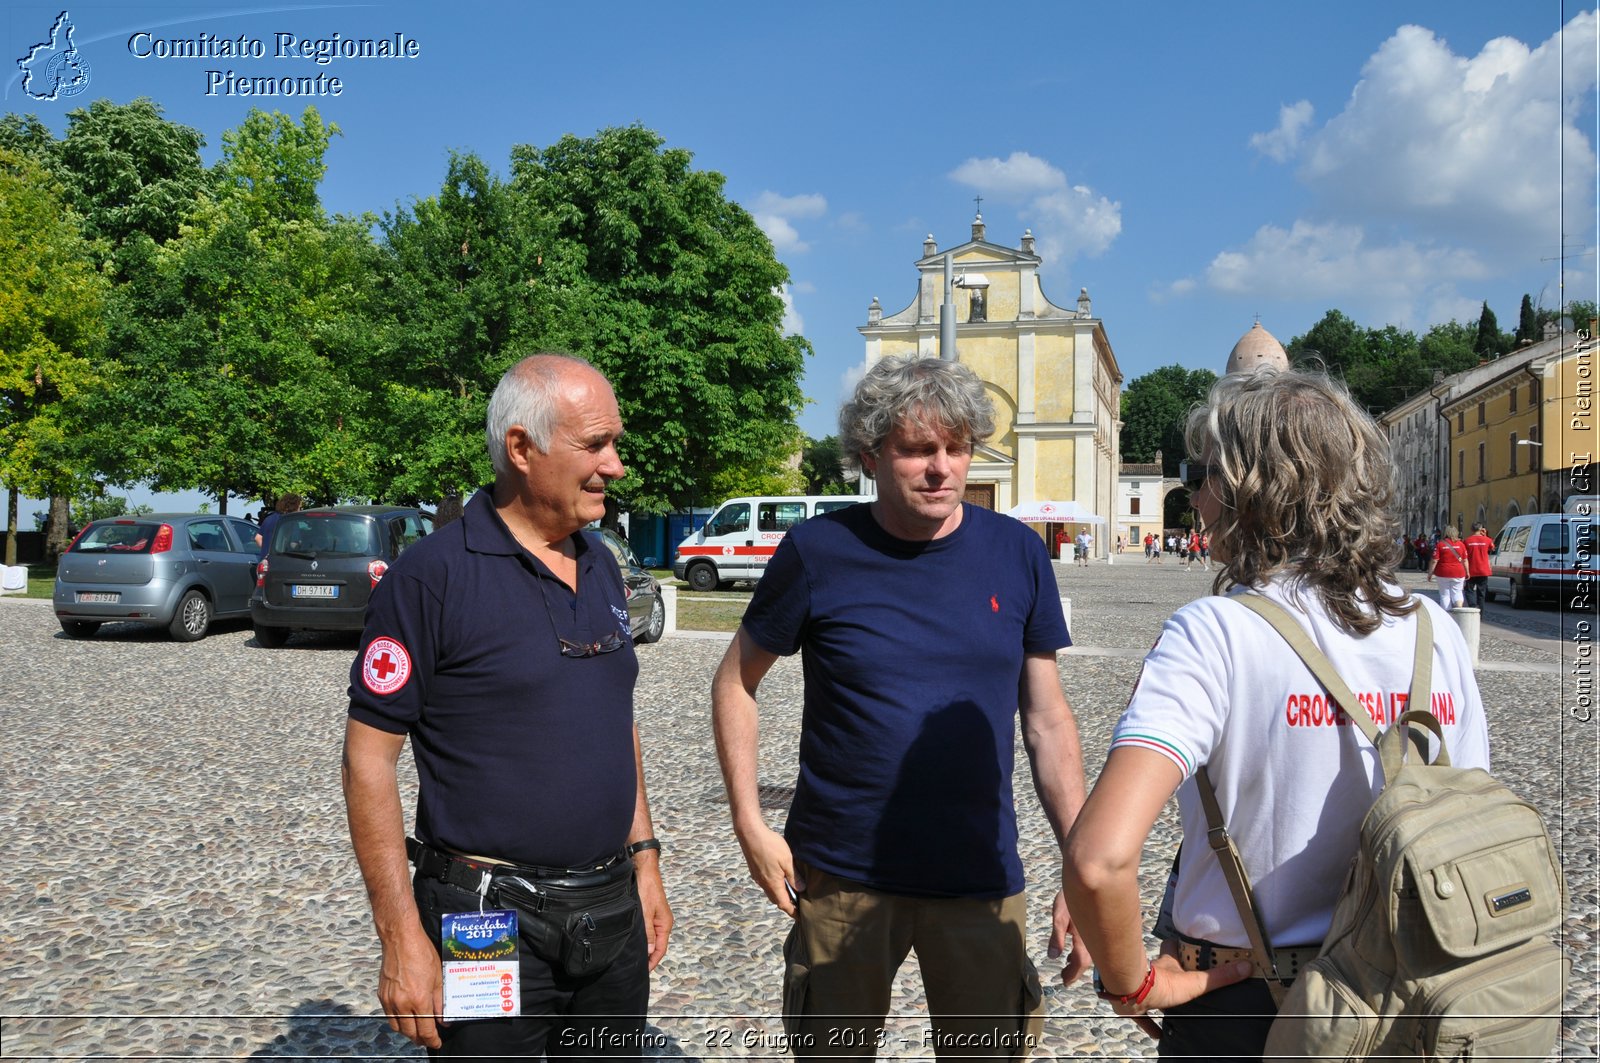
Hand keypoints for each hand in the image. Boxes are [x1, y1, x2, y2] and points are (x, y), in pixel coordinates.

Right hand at [377, 921, 443, 1048]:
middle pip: (410, 1033)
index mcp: (419, 999)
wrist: (400, 939)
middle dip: (420, 1039)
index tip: (436, 1043)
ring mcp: (390, 1000)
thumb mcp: (438, 977)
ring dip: (408, 1032)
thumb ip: (441, 1002)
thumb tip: (443, 1019)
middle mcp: (402, 1003)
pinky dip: (398, 1021)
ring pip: (397, 1028)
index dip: (432, 1041)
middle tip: (428, 1038)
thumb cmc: (421, 952)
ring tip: (417, 1030)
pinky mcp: (382, 996)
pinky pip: (389, 1016)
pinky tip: (406, 1017)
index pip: (426, 1030)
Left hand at [634, 856, 674, 970]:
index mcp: (665, 924)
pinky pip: (647, 930)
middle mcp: (662, 923)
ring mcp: (656, 918)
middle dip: (648, 957)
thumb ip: (648, 932)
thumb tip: (649, 951)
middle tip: (636, 968)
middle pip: (657, 945)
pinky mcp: (649, 913)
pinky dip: (642, 938)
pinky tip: (634, 942)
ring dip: (644, 948)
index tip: (643, 972)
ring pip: (651, 938)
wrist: (645, 870)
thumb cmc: (647, 889)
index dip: (652, 962)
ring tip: (634, 958)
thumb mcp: (646, 912)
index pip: (660, 949)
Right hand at [736, 823, 801, 916]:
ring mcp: (758, 877)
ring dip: (780, 894)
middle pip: (776, 899)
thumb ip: (794, 877)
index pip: (784, 904)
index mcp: (772, 884)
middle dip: (787, 904)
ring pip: (770, 891)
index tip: (800, 917)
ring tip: (791, 892)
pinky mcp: (755, 871)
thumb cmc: (770, 845)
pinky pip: (766, 884)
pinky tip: (781, 879)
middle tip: (798, 905)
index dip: (792, 912)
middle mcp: (763, 883)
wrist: (750, 833)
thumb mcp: (787, 860)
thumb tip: (801, 890)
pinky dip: (775, 886)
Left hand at [1047, 888, 1091, 985]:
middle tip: (1064, 976)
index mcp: (1083, 939)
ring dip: (1078, 960)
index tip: (1064, 982)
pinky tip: (1073, 948)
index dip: (1072, 974)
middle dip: (1075, 970)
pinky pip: (1091, 944)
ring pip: (1090, 952)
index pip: (1080, 963)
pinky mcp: (1095, 925)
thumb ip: (1056, 936)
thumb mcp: (1059, 915)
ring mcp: (1094, 932)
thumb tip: (1053, 957)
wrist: (1088, 878)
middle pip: (1086, 960)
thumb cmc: (1070, 896)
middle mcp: (1092, 938)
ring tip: (1067, 963)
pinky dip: (1082, 950)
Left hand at [1098, 948, 1253, 1041]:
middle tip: (1181, 981)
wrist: (1130, 992)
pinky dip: (1149, 1024)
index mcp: (1168, 964)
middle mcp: (1153, 973)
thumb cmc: (1162, 984)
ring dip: (1157, 996)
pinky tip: (1156, 1034)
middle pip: (1161, 968)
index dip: (1177, 946)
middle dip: (1169, 972)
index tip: (1184, 947)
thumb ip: (1219, 977)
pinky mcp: (1133, 1005)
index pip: (1172, 947)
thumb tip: (1247, 967)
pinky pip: (1142, 1016)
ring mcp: (1141, 988)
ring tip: (1170, 1006)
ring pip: (1149, 989)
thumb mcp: (1195, 981)